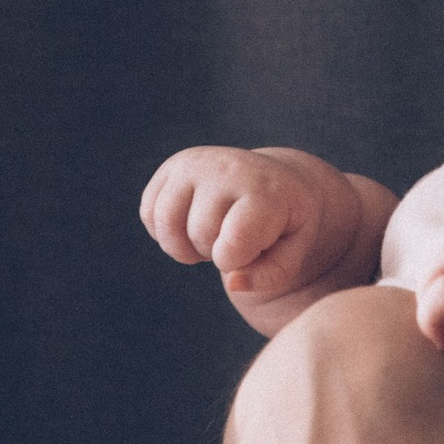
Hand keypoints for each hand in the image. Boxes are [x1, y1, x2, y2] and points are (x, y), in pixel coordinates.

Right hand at [142, 142, 352, 304]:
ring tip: (211, 238)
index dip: (235, 260)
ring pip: (165, 222)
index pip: (233, 242)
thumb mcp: (295, 252)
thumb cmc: (286, 224)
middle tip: (235, 241)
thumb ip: (270, 275)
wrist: (278, 181)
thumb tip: (232, 282)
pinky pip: (148, 212)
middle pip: (199, 233)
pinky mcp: (174, 166)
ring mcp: (198, 162)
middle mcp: (228, 168)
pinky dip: (164, 231)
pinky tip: (191, 226)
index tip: (253, 249)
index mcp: (265, 190)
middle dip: (213, 252)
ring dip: (183, 245)